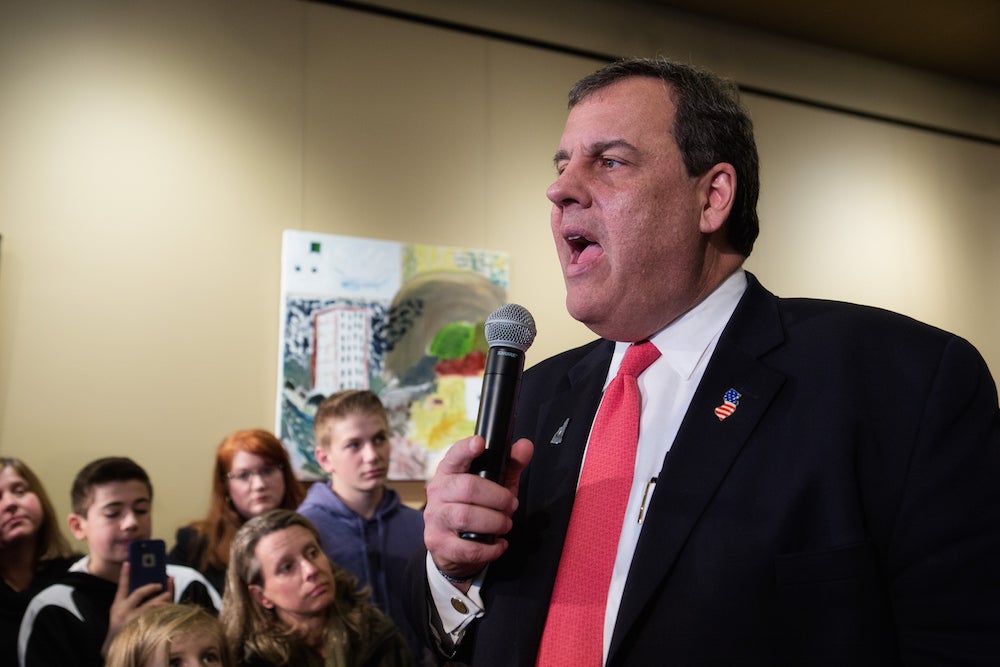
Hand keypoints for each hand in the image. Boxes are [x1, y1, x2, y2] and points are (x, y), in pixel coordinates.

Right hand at [101, 562, 173, 657]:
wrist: (117, 654)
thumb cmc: (124, 631)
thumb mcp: (122, 616)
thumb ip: (133, 601)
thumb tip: (153, 585)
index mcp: (117, 608)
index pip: (121, 587)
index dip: (125, 574)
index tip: (128, 562)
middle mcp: (124, 614)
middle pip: (140, 593)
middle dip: (152, 586)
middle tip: (160, 584)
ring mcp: (134, 622)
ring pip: (153, 605)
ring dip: (164, 598)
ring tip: (168, 594)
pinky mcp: (144, 630)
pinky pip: (160, 616)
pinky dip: (167, 610)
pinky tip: (171, 606)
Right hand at [424, 434, 532, 585]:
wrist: (453, 548)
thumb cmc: (476, 508)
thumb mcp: (495, 485)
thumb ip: (510, 465)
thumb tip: (525, 446)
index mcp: (449, 471)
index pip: (454, 456)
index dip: (466, 449)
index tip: (479, 443)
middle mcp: (438, 491)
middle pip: (467, 487)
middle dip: (498, 497)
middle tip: (511, 504)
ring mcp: (436, 518)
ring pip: (466, 516)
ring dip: (494, 522)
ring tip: (505, 524)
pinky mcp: (439, 543)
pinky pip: (467, 547)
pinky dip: (490, 548)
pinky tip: (499, 544)